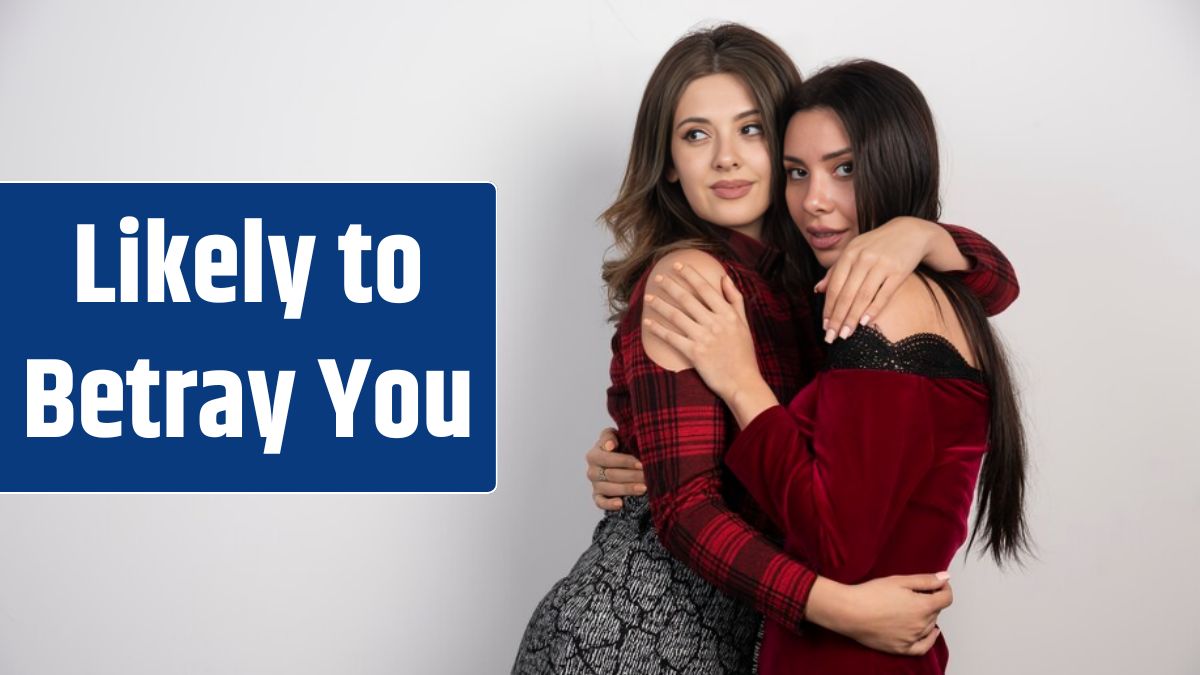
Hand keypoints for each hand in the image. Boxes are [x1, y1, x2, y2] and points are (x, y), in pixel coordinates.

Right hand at [585, 427, 644, 510]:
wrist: (618, 458)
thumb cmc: (618, 445)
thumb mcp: (613, 436)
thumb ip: (609, 436)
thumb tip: (610, 446)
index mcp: (593, 455)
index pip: (608, 459)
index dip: (625, 461)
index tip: (641, 464)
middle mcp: (592, 471)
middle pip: (612, 475)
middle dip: (632, 476)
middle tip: (648, 477)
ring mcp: (595, 485)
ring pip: (609, 489)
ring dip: (627, 489)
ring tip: (644, 489)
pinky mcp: (598, 497)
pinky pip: (600, 503)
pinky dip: (609, 504)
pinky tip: (620, 504)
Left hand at [640, 263, 759, 401]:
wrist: (743, 382)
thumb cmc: (744, 354)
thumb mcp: (744, 323)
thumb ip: (735, 299)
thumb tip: (725, 277)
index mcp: (727, 314)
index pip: (705, 288)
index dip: (689, 275)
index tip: (677, 266)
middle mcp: (715, 323)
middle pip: (687, 299)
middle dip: (669, 286)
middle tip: (656, 277)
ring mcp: (704, 338)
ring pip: (676, 316)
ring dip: (659, 305)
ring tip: (648, 297)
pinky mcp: (694, 353)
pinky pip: (672, 338)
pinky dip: (658, 329)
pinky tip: (647, 323)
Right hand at [805, 572, 952, 655]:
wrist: (849, 612)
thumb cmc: (871, 594)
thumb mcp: (900, 581)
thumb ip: (926, 580)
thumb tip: (945, 578)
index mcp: (923, 606)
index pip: (946, 598)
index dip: (944, 589)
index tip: (938, 585)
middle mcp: (921, 624)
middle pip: (936, 611)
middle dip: (931, 600)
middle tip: (915, 592)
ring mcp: (912, 638)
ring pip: (930, 626)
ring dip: (927, 616)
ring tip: (912, 606)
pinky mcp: (901, 648)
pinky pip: (923, 647)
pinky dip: (931, 639)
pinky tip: (932, 632)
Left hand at [816, 216, 936, 342]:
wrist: (911, 231)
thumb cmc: (878, 245)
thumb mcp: (854, 251)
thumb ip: (836, 270)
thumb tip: (817, 290)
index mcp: (849, 253)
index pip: (835, 286)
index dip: (828, 308)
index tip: (824, 326)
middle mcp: (863, 258)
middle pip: (847, 294)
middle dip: (837, 318)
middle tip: (831, 337)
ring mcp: (881, 264)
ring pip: (863, 296)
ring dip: (852, 318)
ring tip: (845, 335)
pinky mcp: (899, 271)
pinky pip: (883, 294)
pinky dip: (873, 309)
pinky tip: (865, 323)